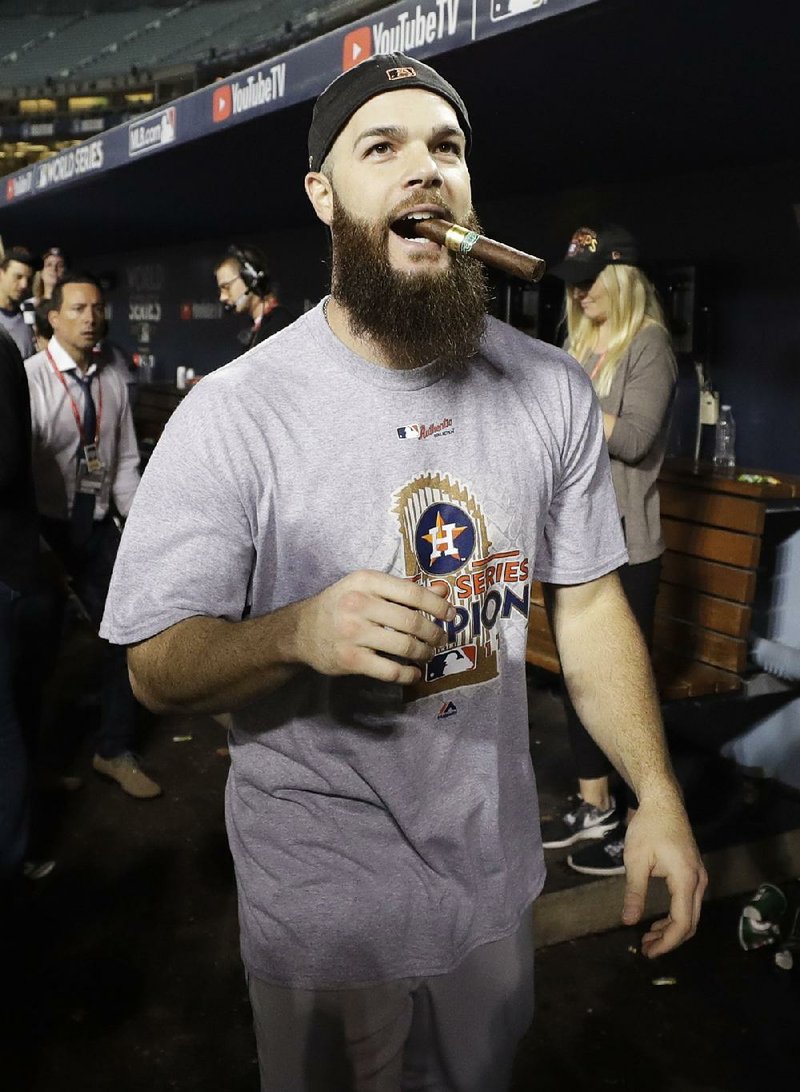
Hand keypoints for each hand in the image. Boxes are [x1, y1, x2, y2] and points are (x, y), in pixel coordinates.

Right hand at [295, 570, 454, 684]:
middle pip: (412, 622)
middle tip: (440, 639)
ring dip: (424, 653)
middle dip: (434, 633)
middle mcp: (359, 604)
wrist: (301, 630)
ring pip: (404, 647)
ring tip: (428, 654)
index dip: (437, 606)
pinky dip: (408, 675)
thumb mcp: (368, 588)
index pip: (413, 592)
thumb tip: (442, 592)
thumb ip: (404, 589)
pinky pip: (389, 671)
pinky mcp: (350, 659)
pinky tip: (414, 673)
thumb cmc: (341, 604)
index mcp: (367, 581)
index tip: (451, 615)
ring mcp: (353, 633)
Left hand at [620, 795, 707, 957]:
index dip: (667, 942)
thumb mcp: (636, 860)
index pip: (682, 922)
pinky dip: (675, 917)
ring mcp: (699, 876)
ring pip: (691, 914)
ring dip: (672, 930)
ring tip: (648, 938)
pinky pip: (689, 903)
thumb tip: (628, 921)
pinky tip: (657, 922)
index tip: (648, 952)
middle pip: (691, 923)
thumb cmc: (648, 828)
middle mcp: (698, 881)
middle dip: (669, 940)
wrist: (663, 802)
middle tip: (645, 948)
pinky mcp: (694, 872)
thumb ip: (634, 892)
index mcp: (685, 879)